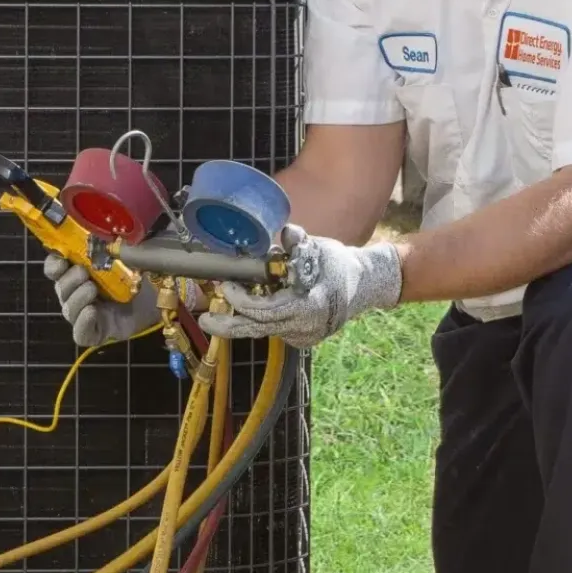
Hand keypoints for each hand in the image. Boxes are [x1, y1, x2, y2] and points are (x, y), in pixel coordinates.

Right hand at [44, 255, 163, 346]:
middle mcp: (75, 294)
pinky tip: (91, 311)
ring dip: (78, 297)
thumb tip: (112, 239)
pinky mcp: (93, 333)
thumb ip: (114, 250)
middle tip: (84, 272)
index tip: (62, 260)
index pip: (54, 268)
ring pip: (69, 309)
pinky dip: (83, 322)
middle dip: (69, 279)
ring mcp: (82, 315)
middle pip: (61, 288)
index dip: (53, 264)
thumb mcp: (123, 260)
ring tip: (92, 289)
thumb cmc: (133, 278)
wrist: (150, 303)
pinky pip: (79, 333)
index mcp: (76, 274)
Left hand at [198, 225, 403, 348]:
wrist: (365, 286)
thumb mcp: (320, 248)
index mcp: (309, 305)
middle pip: (258, 328)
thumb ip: (300, 242)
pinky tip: (255, 303)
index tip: (227, 286)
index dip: (242, 301)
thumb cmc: (338, 264)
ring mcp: (304, 335)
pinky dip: (261, 318)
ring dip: (243, 318)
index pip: (266, 311)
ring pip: (264, 330)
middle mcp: (305, 326)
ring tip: (226, 303)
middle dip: (229, 325)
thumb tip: (288, 233)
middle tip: (206, 319)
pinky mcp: (303, 339)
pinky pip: (275, 329)